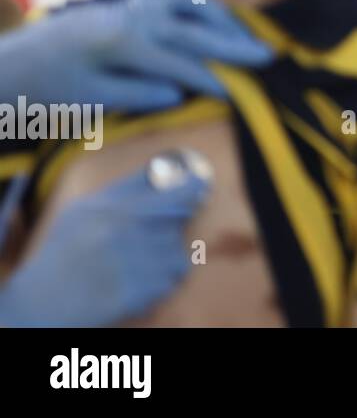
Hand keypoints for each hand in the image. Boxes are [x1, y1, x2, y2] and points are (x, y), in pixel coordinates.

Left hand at [0, 0, 271, 111]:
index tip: (240, 91)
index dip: (212, 77)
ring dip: (220, 16)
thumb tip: (177, 96)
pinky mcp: (127, 1)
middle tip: (266, 55)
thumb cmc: (51, 87)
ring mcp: (130, 3)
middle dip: (232, 42)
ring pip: (187, 0)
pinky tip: (209, 9)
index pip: (180, 61)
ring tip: (246, 35)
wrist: (19, 60)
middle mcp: (132, 15)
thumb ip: (135, 94)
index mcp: (122, 42)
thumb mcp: (88, 99)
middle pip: (194, 26)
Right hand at [0, 163, 209, 326]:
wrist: (41, 301)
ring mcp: (136, 262)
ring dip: (165, 255)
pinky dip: (162, 280)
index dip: (192, 186)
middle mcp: (128, 232)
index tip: (202, 182)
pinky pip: (172, 278)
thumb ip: (125, 188)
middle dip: (174, 222)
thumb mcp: (85, 209)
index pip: (172, 191)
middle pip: (179, 218)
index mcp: (116, 209)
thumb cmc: (62, 251)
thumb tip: (160, 168)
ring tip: (136, 261)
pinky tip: (138, 279)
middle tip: (156, 230)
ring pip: (177, 250)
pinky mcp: (140, 291)